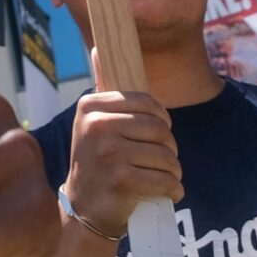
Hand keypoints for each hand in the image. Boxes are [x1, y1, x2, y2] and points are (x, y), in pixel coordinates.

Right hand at [63, 51, 179, 238]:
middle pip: (160, 129)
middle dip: (169, 148)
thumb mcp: (92, 122)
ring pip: (167, 156)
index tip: (157, 134)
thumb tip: (98, 47)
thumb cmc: (96, 160)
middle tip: (160, 160)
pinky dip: (172, 190)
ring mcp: (108, 153)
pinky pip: (166, 180)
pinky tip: (163, 193)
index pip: (146, 102)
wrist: (83, 208)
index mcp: (91, 106)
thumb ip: (101, 86)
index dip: (161, 120)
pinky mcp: (122, 180)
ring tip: (162, 177)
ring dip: (172, 171)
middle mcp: (96, 126)